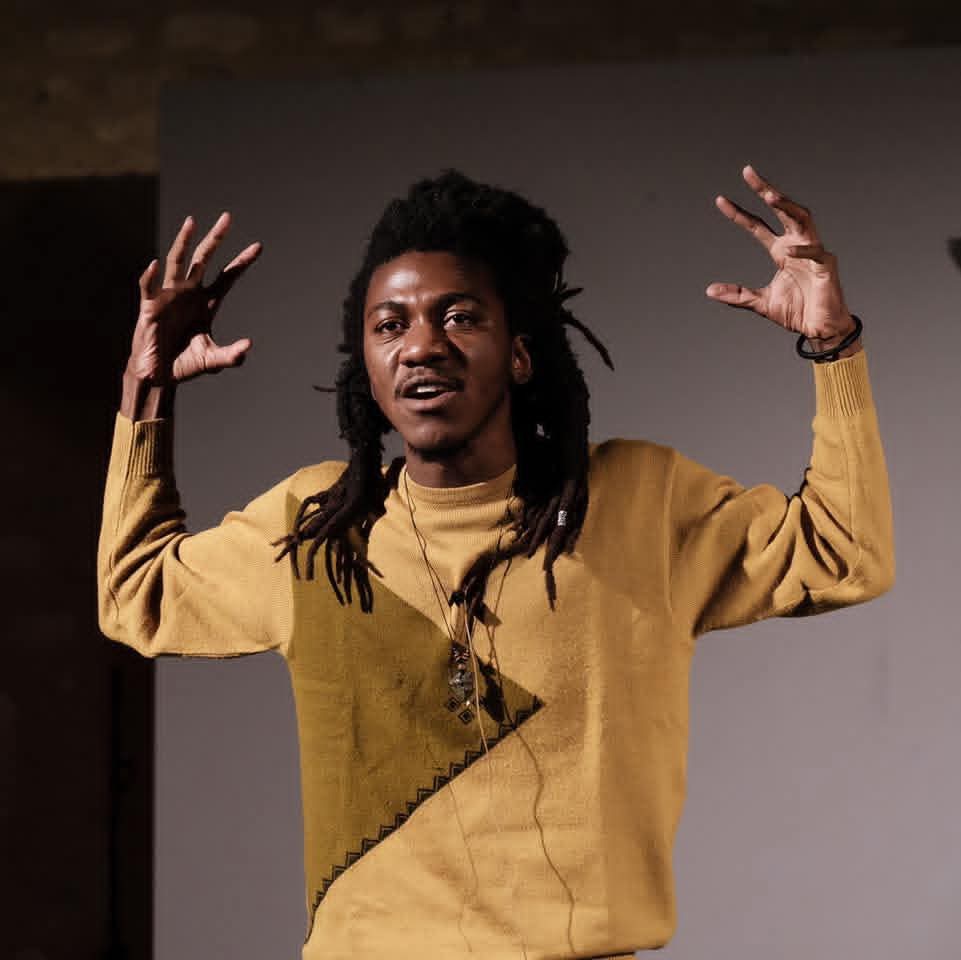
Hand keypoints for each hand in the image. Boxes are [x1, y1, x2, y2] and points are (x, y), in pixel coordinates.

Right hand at [127, 212, 260, 384]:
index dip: (242, 262)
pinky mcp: (150, 306)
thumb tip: (248, 346)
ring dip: (183, 241)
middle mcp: (189, 293)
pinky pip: (149, 287)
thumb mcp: (213, 361)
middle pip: (203, 259)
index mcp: (206, 302)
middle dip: (215, 238)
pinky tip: (156, 264)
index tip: (259, 246)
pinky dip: (151, 276)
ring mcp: (169, 296)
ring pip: (177, 262)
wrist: (159, 376)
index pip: (228, 277)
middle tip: (228, 217)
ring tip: (192, 221)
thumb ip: (232, 356)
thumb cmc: (185, 365)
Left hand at [706, 166, 856, 345]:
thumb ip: (737, 295)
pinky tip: (787, 252)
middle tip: (748, 172)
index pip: (756, 225)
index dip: (738, 213)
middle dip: (765, 190)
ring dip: (786, 205)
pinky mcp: (827, 265)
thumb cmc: (796, 312)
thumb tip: (709, 290)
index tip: (720, 199)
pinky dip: (802, 251)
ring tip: (769, 195)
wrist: (819, 330)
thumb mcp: (759, 303)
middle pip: (781, 209)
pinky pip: (815, 252)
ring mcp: (813, 251)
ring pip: (802, 218)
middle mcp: (796, 245)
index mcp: (780, 251)